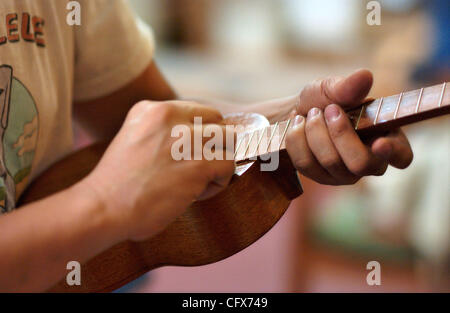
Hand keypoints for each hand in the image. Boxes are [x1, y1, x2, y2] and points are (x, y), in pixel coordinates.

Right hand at [84, 101, 234, 240]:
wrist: (104, 207)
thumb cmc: (118, 184)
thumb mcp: (135, 139)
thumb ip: (162, 133)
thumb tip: (195, 140)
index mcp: (152, 109)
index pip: (197, 112)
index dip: (200, 135)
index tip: (189, 155)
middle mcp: (170, 116)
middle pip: (217, 121)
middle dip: (214, 145)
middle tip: (198, 167)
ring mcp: (186, 139)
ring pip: (229, 140)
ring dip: (218, 162)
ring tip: (199, 182)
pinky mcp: (199, 163)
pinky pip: (229, 165)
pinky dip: (219, 182)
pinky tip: (197, 194)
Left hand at [286, 69, 412, 184]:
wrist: (294, 114)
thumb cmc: (323, 101)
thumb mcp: (332, 89)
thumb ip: (348, 86)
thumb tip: (365, 76)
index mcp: (385, 137)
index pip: (401, 156)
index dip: (393, 152)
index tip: (379, 143)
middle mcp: (368, 162)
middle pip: (360, 163)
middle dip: (339, 133)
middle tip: (328, 109)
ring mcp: (344, 174)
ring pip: (330, 162)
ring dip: (314, 131)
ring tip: (310, 114)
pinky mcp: (320, 177)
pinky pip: (306, 164)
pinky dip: (297, 139)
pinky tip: (297, 125)